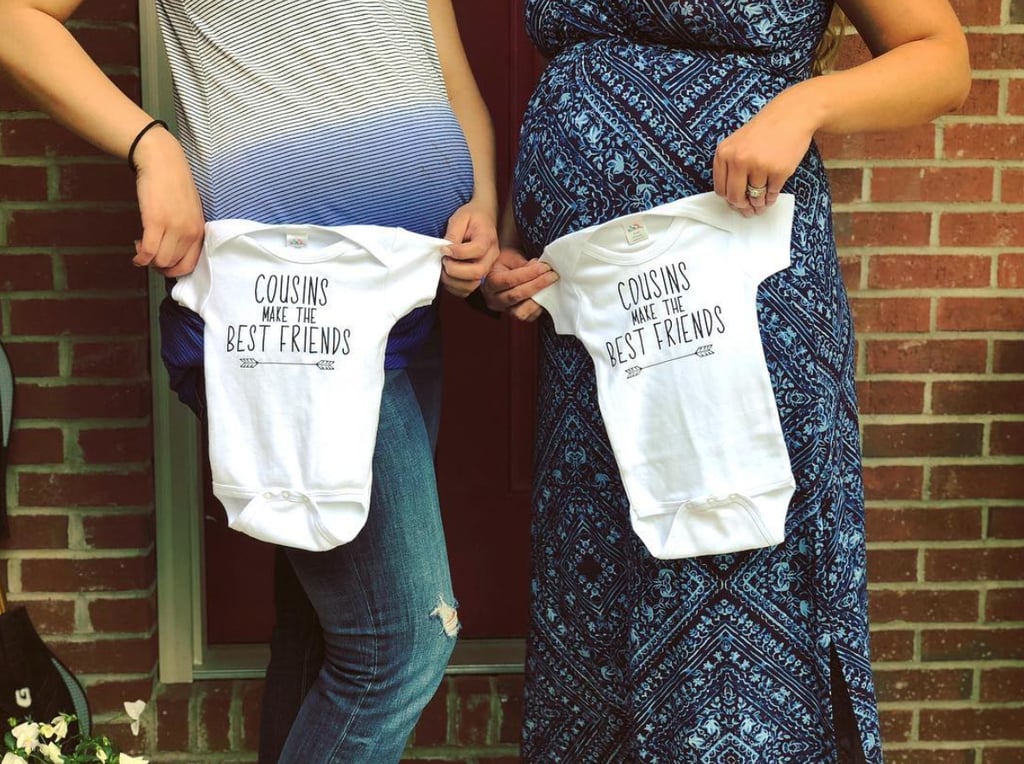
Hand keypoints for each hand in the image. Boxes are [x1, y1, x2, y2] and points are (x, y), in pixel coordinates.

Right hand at [131, 127, 204, 276]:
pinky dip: (140, 257)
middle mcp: (190, 232)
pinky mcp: (155, 221)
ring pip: (160, 261)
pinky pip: (148, 251)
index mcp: (199, 231)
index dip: (174, 270)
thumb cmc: (174, 184)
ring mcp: (174, 228)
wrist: (162, 161)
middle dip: (158, 265)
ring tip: (141, 247)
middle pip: (172, 265)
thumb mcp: (189, 211)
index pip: (190, 265)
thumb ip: (186, 231)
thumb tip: (176, 251)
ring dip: (148, 260)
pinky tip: (136, 252)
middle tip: (149, 254)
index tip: (163, 263)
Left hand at [440, 200, 499, 297]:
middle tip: (444, 260)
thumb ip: (453, 235)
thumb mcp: (460, 218)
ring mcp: (487, 268)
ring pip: (472, 284)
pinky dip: (454, 287)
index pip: (477, 250)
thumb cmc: (471, 216)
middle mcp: (491, 256)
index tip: (444, 248)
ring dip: (453, 281)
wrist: (484, 217)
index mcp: (487, 239)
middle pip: (477, 272)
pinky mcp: (480, 276)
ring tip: (444, 268)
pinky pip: (468, 290)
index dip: (458, 252)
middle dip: (454, 270)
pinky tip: (448, 276)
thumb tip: (445, 251)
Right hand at [481, 248, 557, 321]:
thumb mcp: (511, 257)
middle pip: (516, 295)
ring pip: (521, 311)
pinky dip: (540, 307)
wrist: (501, 271)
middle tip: (552, 275)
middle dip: (537, 285)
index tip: (544, 267)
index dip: (529, 273)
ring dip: (539, 298)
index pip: (509, 280)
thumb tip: (541, 267)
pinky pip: (529, 316)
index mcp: (490, 282)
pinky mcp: (516, 315)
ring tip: (550, 285)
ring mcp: (505, 310)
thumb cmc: (505, 262)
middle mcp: (494, 299)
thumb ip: (524, 264)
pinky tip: (547, 295)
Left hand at [712, 91, 816, 216]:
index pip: (721, 189)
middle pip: (735, 197)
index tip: (736, 202)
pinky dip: (771, 199)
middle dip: (742, 207)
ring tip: (761, 205)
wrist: (791, 115)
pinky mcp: (778, 171)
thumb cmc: (764, 130)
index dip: (729, 199)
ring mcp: (758, 166)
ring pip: (754, 198)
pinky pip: (771, 194)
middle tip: (748, 211)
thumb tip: (733, 198)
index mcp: (724, 153)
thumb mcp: (737, 143)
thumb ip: (730, 166)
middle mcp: (738, 160)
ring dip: (758, 205)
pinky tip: (771, 197)